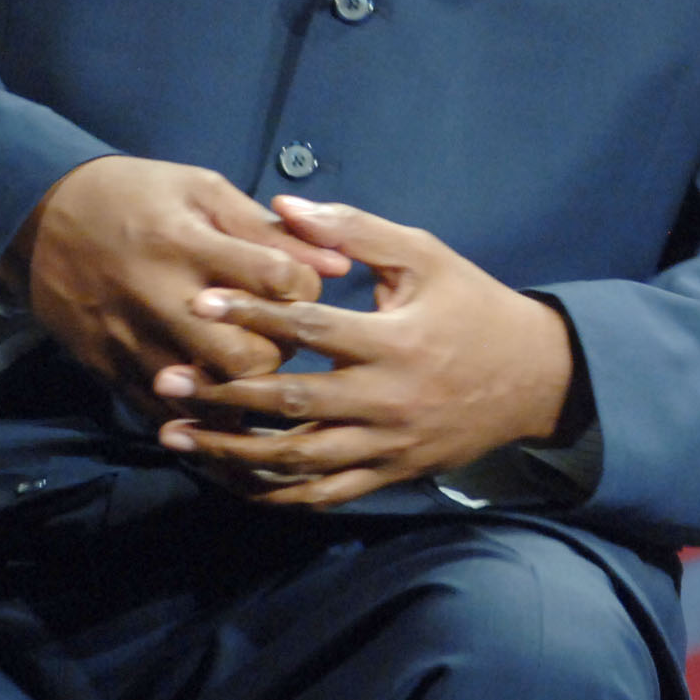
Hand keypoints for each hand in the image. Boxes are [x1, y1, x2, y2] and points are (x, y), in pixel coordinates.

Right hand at [10, 156, 351, 418]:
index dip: (304, 287)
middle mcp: (160, 299)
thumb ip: (267, 230)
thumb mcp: (201, 191)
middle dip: (279, 350)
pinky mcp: (111, 370)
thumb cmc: (133, 196)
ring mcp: (133, 341)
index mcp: (187, 243)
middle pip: (249, 354)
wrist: (35, 219)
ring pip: (211, 395)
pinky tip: (222, 409)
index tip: (300, 284)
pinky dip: (201, 418)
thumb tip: (337, 265)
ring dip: (244, 390)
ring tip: (255, 371)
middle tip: (280, 334)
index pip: (278, 282)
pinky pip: (167, 414)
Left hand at [150, 196, 578, 507]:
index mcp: (395, 341)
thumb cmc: (473, 306)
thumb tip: (285, 205)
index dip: (250, 313)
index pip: (309, 328)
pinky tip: (228, 478)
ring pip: (296, 460)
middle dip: (222, 394)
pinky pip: (321, 494)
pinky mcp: (388, 474)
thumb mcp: (425, 256)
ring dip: (230, 451)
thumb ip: (355, 230)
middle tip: (166, 381)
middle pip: (290, 403)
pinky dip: (271, 491)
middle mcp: (387, 399)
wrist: (533, 378)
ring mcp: (386, 444)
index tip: (197, 300)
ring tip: (176, 437)